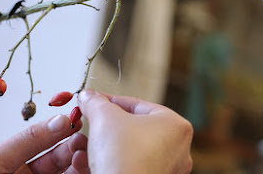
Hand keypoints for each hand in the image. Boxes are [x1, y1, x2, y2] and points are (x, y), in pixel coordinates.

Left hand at [0, 115, 89, 173]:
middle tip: (83, 142)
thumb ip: (28, 140)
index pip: (43, 145)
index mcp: (13, 165)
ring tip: (84, 157)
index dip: (60, 133)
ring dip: (80, 166)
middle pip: (61, 163)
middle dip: (74, 149)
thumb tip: (58, 121)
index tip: (75, 122)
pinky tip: (82, 172)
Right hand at [77, 90, 192, 173]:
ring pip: (128, 148)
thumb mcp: (103, 116)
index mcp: (175, 125)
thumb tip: (88, 96)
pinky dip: (109, 161)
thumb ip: (95, 102)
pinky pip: (126, 165)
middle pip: (133, 127)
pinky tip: (89, 160)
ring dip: (104, 143)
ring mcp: (166, 169)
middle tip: (90, 119)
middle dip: (106, 124)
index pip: (136, 104)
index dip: (109, 100)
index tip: (92, 100)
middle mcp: (177, 149)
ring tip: (85, 142)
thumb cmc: (123, 156)